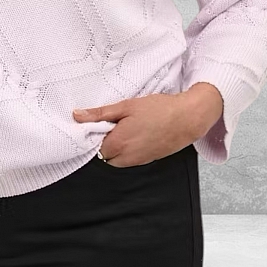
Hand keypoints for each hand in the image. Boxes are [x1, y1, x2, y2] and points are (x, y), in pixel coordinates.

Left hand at [71, 85, 222, 166]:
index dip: (94, 136)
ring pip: (117, 160)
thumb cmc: (159, 109)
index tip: (97, 124)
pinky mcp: (149, 161)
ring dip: (117, 147)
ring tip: (126, 128)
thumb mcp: (126, 106)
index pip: (93, 148)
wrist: (188, 118)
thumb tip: (77, 116)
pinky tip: (137, 134)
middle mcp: (126, 158)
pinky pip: (131, 160)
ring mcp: (139, 161)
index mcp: (117, 144)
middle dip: (105, 143)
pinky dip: (129, 150)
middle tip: (112, 125)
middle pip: (104, 156)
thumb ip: (100, 114)